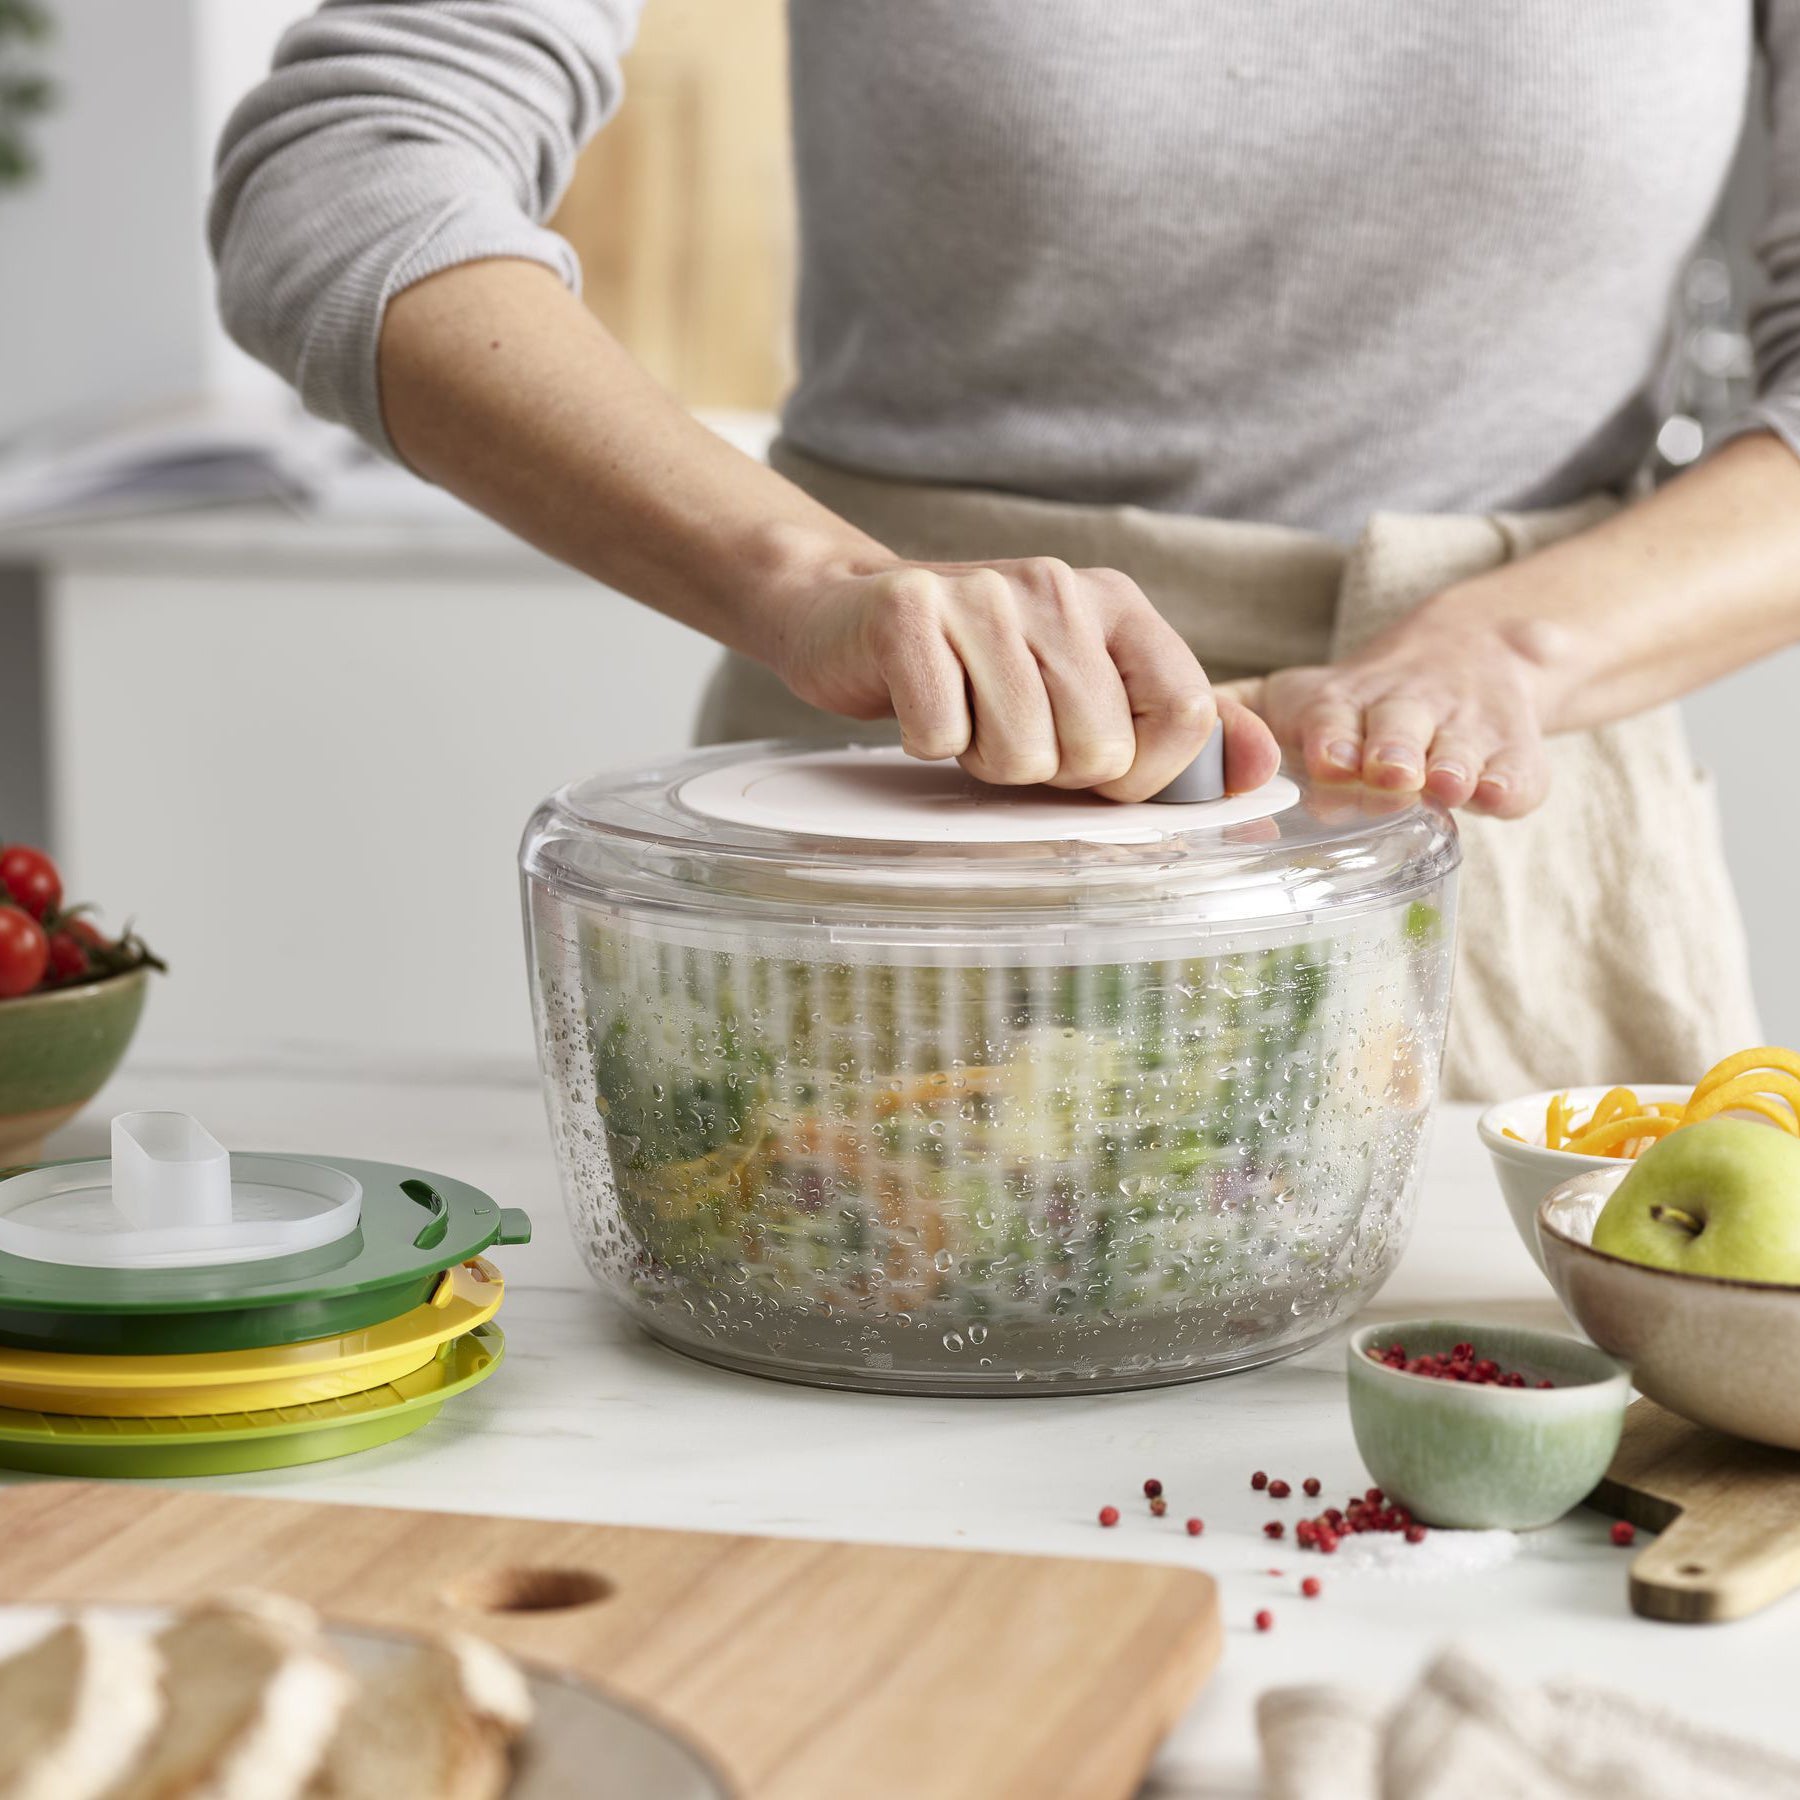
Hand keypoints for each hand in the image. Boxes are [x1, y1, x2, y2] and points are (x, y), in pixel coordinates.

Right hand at [769, 553, 1280, 801]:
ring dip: (982, 762)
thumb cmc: (975, 670)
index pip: (1187, 712)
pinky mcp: (908, 613)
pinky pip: (940, 736)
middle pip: (1098, 750)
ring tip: (965, 715)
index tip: (1098, 772)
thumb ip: (1175, 728)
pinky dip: (926, 744)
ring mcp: (982, 594)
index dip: (1147, 775)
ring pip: (1020, 754)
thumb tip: (1260, 768)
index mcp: (1118, 602)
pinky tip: (921, 702)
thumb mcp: (1083, 688)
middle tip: (1007, 730)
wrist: (844, 609)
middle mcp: (1059, 586)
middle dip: (1048, 772)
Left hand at [1224, 602, 1555, 816]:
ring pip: (1458, 749)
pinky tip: (1496, 793)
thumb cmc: (1356, 699)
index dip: (1332, 734)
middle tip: (1385, 770)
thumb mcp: (1292, 695)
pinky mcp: (1513, 756)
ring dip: (1450, 765)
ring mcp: (1462, 734)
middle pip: (1398, 729)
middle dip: (1390, 749)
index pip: (1333, 715)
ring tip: (1443, 783)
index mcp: (1342, 703)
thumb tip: (1164, 744)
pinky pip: (1519, 774)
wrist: (1473, 651)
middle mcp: (1403, 712)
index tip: (1327, 756)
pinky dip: (1509, 785)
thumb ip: (1232, 713)